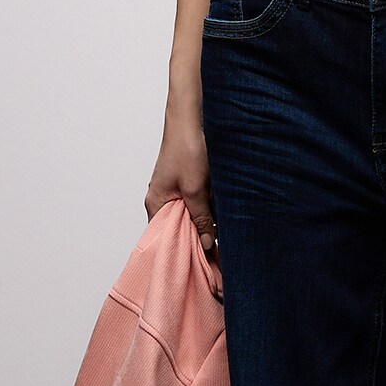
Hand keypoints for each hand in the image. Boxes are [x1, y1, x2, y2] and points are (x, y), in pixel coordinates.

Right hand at [146, 95, 221, 284]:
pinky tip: (228, 222)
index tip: (203, 268)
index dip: (184, 253)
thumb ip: (200, 218)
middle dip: (199, 243)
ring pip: (194, 218)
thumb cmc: (187, 148)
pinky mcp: (193, 184)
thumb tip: (205, 245)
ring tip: (226, 246)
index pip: (166, 239)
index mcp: (157, 203)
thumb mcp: (195, 188)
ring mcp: (179, 192)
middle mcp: (165, 200)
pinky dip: (213, 213)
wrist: (194, 116)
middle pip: (182, 230)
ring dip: (209, 227)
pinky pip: (202, 205)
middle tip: (220, 261)